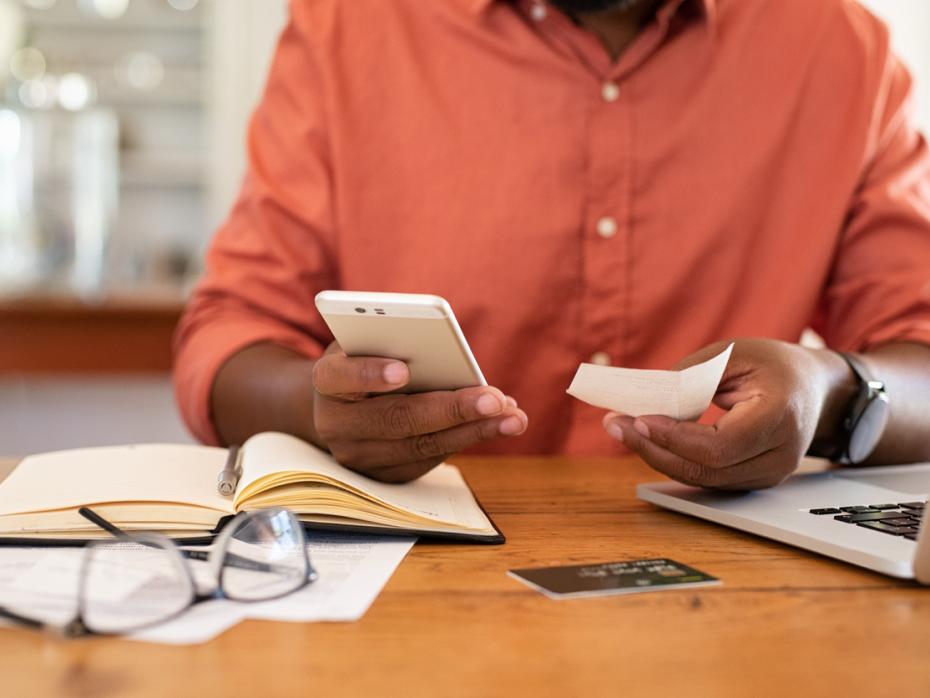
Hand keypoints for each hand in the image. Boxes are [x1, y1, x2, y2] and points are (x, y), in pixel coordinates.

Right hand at [311, 342, 527, 482]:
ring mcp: (358, 456)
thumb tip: (448, 356)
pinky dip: (467, 440)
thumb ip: (394, 342)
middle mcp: (335, 424)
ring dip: (473, 431)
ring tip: (512, 416)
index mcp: (326, 381)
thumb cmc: (365, 359)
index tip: (403, 371)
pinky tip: (499, 425)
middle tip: (493, 399)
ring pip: (419, 446)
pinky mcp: (384, 476)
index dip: (369, 374)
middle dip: (450, 409)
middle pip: (395, 419)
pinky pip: (429, 460)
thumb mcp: (369, 341)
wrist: (341, 405)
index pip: (339, 377)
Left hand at [602, 339, 849, 489]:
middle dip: (653, 448)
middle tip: (615, 425)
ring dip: (656, 455)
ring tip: (621, 429)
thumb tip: (647, 402)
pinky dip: (672, 459)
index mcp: (780, 417)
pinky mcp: (753, 479)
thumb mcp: (732, 354)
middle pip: (706, 469)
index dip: (676, 437)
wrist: (814, 388)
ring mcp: (769, 474)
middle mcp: (779, 455)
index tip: (639, 419)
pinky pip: (706, 476)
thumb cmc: (773, 365)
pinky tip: (645, 439)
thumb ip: (690, 377)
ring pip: (701, 478)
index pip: (721, 445)